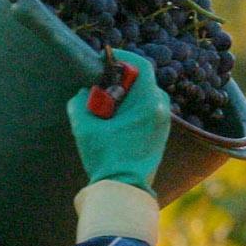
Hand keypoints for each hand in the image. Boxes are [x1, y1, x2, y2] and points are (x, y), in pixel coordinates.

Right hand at [66, 49, 170, 193]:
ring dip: (127, 94)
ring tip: (106, 106)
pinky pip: (148, 109)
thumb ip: (80, 101)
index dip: (123, 58)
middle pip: (144, 79)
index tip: (105, 59)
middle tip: (100, 84)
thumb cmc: (105, 156)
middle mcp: (162, 109)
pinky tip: (115, 120)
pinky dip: (133, 107)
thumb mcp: (84, 125)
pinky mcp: (161, 133)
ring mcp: (164, 122)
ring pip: (146, 95)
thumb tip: (85, 92)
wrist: (125, 188)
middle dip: (121, 78)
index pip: (142, 65)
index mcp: (148, 102)